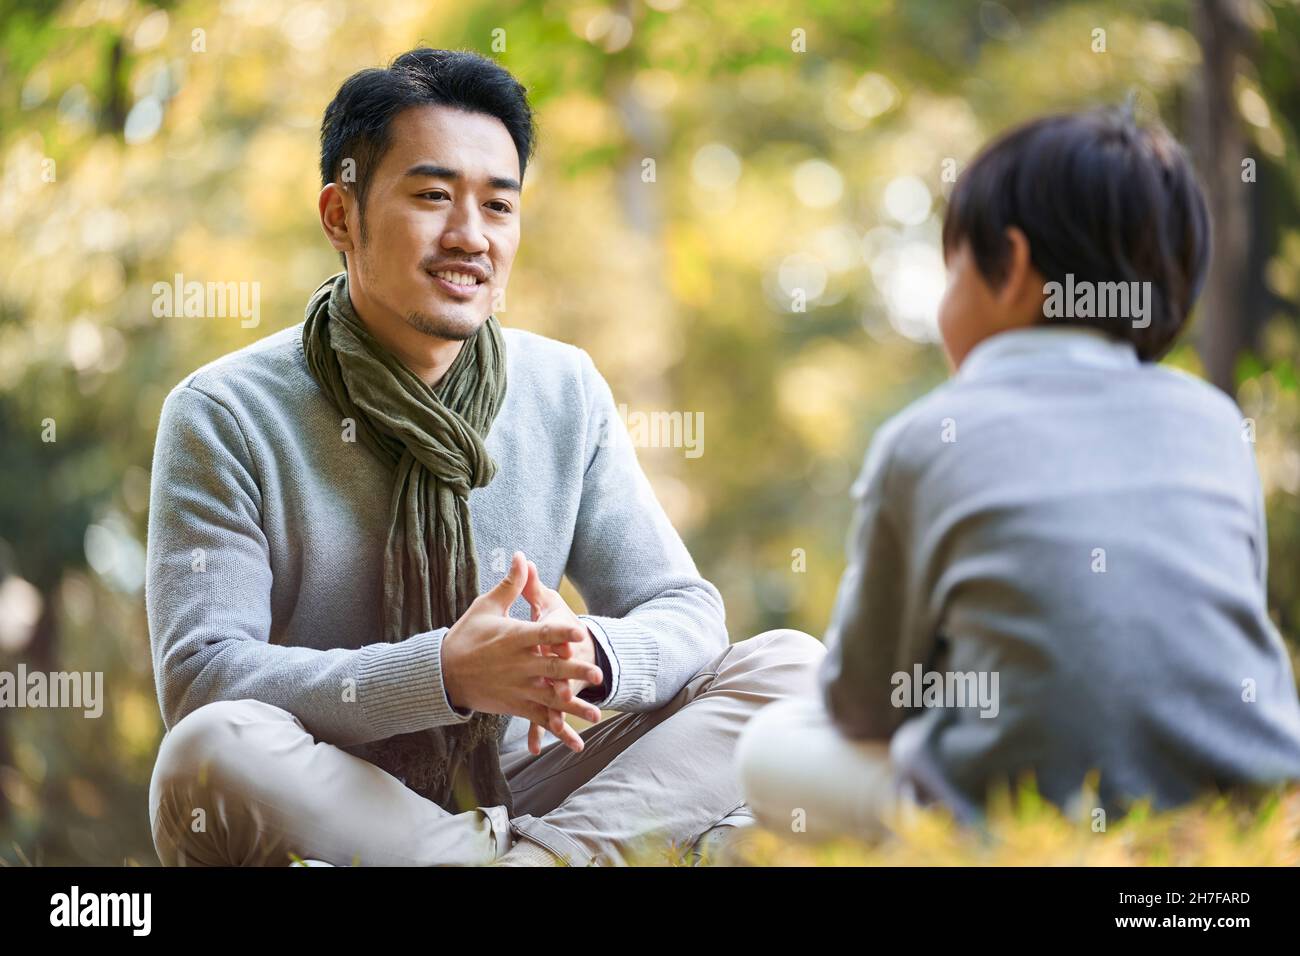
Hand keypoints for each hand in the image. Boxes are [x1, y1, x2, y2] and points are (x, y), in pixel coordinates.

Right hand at [441, 551, 602, 751]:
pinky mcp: (516, 705)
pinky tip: (575, 743)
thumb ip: (511, 585)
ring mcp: (518, 687)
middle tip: (598, 674)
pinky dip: (557, 731)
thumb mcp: (487, 607)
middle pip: (552, 667)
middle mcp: (519, 664)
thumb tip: (522, 556)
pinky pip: (540, 719)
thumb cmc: (468, 635)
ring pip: (551, 698)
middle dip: (576, 672)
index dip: (562, 633)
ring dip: (574, 707)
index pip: (542, 634)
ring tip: (595, 714)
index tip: (580, 633)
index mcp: (514, 638)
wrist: (444, 673)